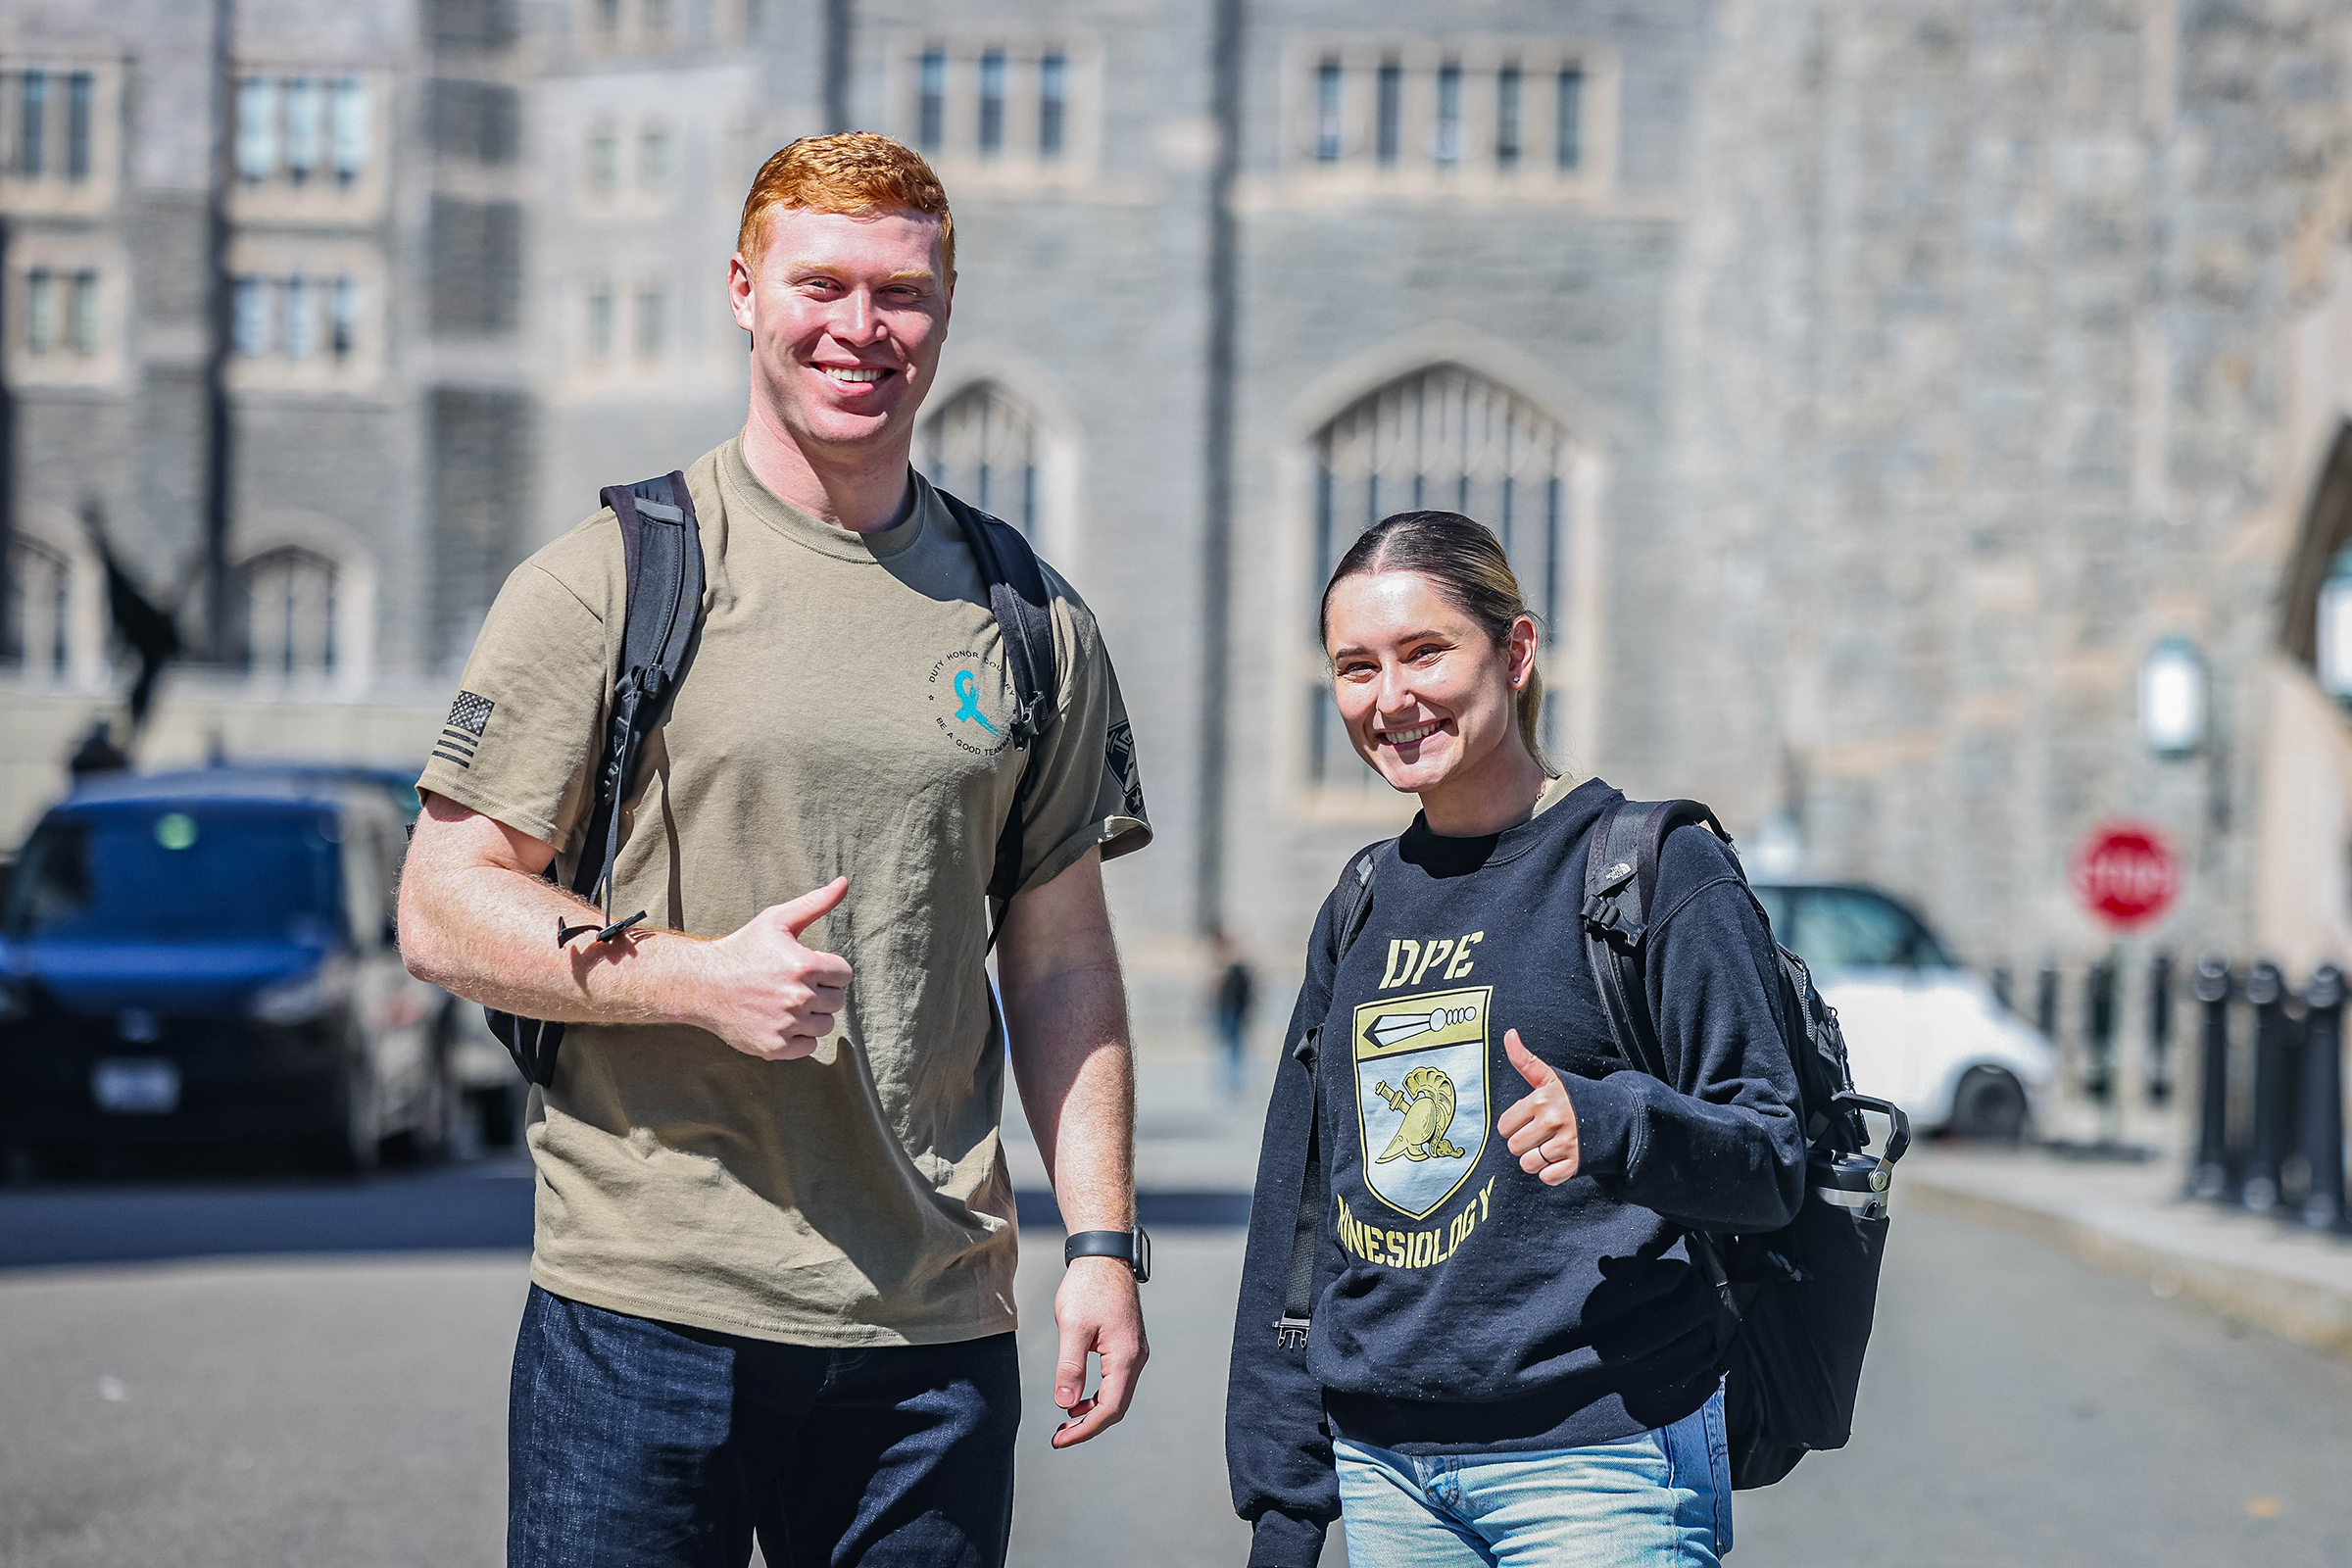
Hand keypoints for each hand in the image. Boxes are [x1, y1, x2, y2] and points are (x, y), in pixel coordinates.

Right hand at [690, 878, 853, 1059]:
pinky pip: (808, 1046)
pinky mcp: (775, 1047)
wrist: (703, 984)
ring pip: (825, 1025)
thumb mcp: (777, 920)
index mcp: (805, 966)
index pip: (844, 975)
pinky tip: (780, 1021)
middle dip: (822, 993)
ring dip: (812, 1016)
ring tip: (787, 1003)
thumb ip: (815, 903)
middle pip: (837, 1001)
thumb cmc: (744, 949)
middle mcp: (799, 997)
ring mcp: (787, 1024)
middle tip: (794, 986)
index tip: (809, 969)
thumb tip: (843, 882)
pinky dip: (798, 1037)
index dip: (829, 971)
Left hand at [1049, 1256, 1146, 1448]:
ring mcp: (1134, 1351)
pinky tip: (1077, 1395)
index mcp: (1125, 1357)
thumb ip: (1069, 1366)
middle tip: (1060, 1436)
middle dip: (1088, 1425)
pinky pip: (1116, 1380)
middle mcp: (1136, 1357)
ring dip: (1092, 1410)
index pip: (1108, 1408)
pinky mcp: (1127, 1345)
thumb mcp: (1072, 1326)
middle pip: (1116, 1407)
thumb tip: (1065, 1403)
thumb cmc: (1088, 1286)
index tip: (1060, 1440)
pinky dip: (1097, 1394)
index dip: (1084, 1429)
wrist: (1104, 1255)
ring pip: (1117, 1394)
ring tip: (1066, 1419)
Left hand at [1498, 1028, 1579, 1184]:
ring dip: (1536, 1160)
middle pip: (1515, 1147)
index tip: (1527, 1121)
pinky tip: (1559, 1159)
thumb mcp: (1549, 1077)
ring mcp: (1566, 1143)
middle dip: (1524, 1143)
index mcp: (1541, 1100)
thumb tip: (1509, 1033)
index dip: (1513, 1126)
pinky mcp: (1577, 1163)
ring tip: (1549, 1146)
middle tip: (1540, 1135)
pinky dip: (1551, 1173)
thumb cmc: (1574, 1097)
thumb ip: (1524, 1060)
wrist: (1614, 1115)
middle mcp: (1553, 1121)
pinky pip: (1547, 1178)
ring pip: (1529, 1164)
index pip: (1504, 1126)